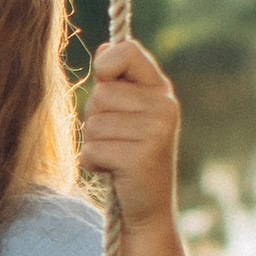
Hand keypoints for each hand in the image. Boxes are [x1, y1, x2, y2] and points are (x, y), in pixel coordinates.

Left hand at [80, 39, 181, 230]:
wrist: (148, 206)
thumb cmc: (131, 154)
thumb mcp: (130, 114)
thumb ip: (118, 83)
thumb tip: (103, 49)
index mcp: (161, 90)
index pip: (127, 51)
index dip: (106, 64)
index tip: (105, 80)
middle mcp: (164, 106)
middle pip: (100, 93)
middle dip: (95, 118)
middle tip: (117, 139)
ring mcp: (156, 132)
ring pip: (93, 123)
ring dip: (94, 143)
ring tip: (117, 156)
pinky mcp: (141, 157)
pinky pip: (91, 149)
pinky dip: (93, 163)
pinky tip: (114, 171)